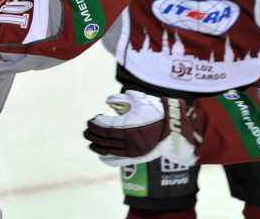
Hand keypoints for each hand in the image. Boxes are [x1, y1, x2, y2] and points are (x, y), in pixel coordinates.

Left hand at [83, 90, 199, 166]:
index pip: (105, 126)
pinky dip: (108, 159)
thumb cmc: (156, 110)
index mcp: (127, 124)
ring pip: (109, 150)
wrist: (173, 126)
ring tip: (90, 143)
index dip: (96, 124)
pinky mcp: (137, 156)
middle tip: (86, 130)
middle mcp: (128, 139)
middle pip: (105, 138)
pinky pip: (119, 160)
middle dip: (93, 134)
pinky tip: (101, 157)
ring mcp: (132, 149)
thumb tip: (107, 102)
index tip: (91, 119)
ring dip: (97, 147)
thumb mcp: (139, 100)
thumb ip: (122, 99)